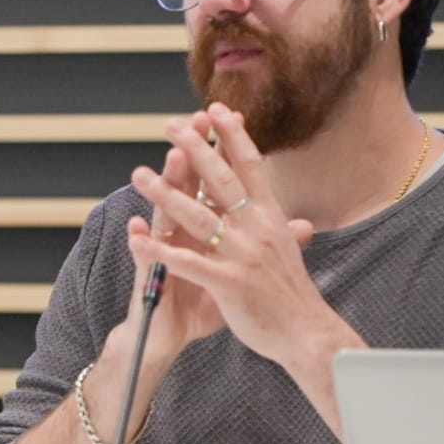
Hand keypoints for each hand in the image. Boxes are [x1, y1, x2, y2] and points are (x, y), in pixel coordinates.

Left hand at [130, 104, 345, 384]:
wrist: (306, 335)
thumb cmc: (293, 295)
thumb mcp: (291, 256)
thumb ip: (286, 234)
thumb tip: (297, 221)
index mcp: (271, 218)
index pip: (251, 167)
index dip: (234, 137)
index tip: (218, 109)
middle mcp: (257, 230)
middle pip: (222, 181)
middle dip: (196, 150)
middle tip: (172, 124)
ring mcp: (242, 255)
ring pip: (198, 217)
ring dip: (166, 193)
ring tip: (139, 174)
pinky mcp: (228, 284)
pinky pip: (188, 263)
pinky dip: (161, 251)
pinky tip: (137, 239)